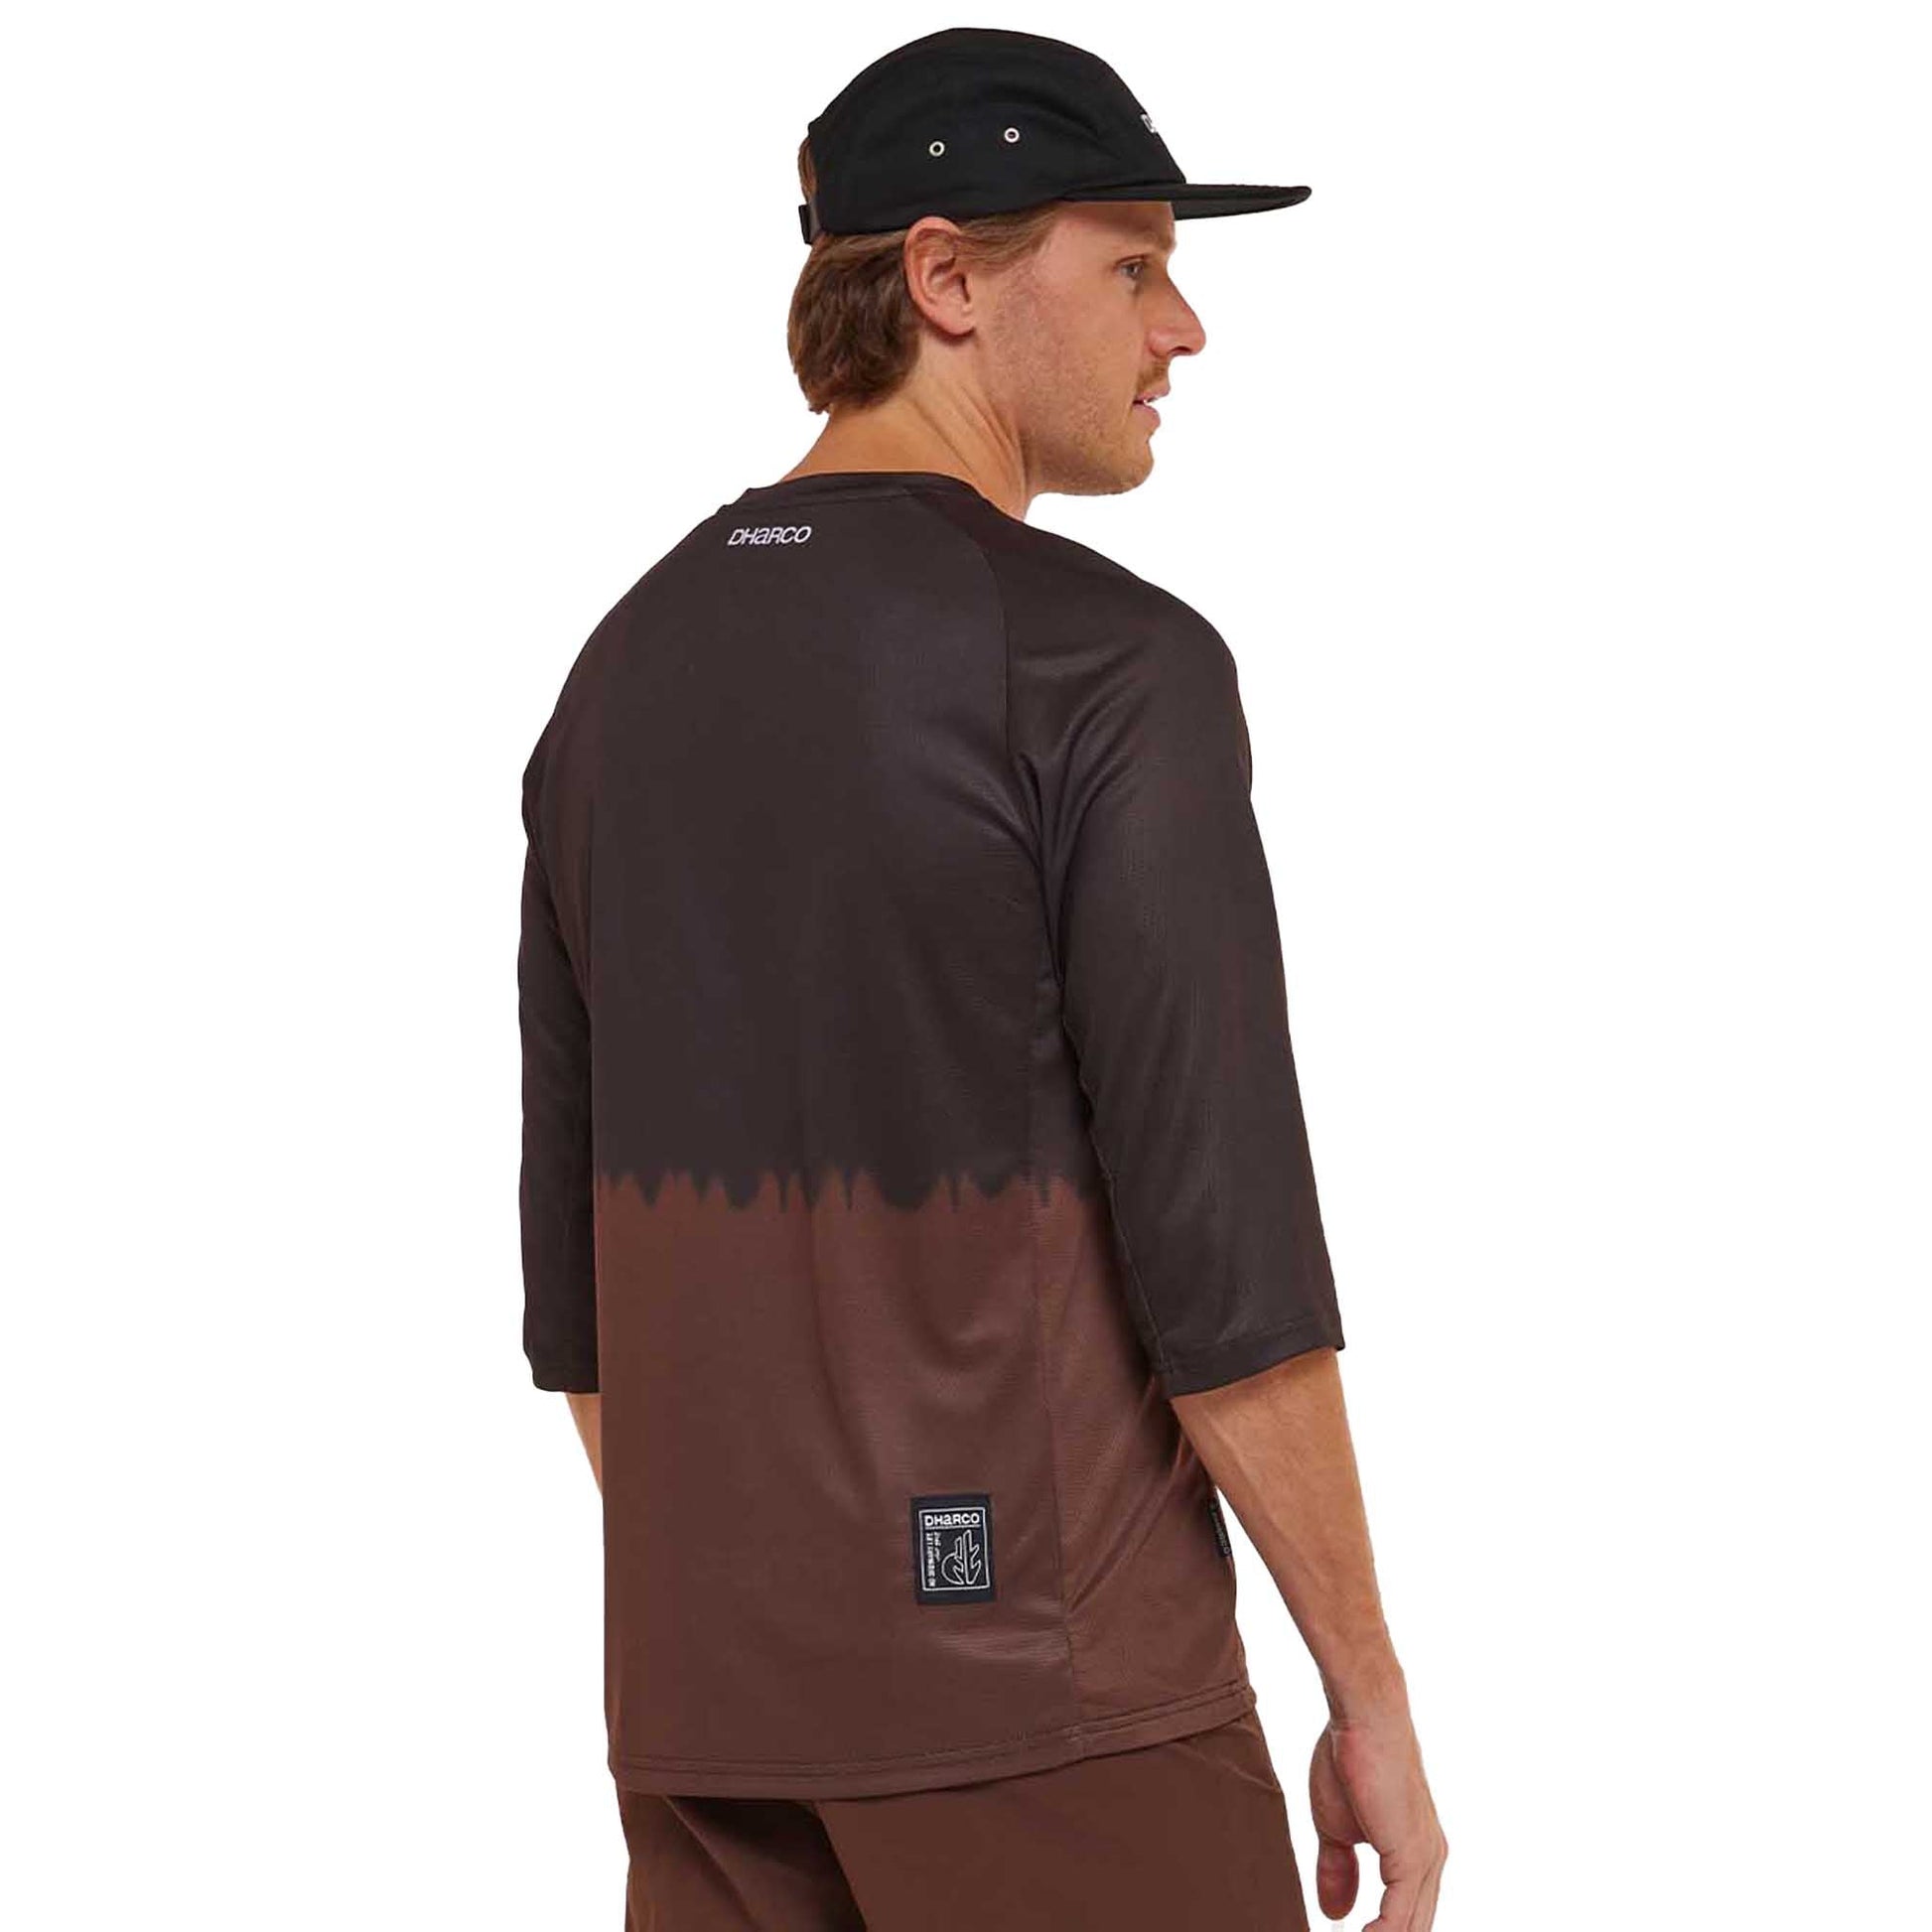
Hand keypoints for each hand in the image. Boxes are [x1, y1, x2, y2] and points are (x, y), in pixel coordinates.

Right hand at [1308, 1703, 1445, 1929]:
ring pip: (1410, 1928)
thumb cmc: (1349, 1760)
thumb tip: (1336, 1914)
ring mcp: (1425, 1862)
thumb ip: (1338, 1870)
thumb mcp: (1335, 1827)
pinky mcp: (1413, 1858)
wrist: (1363, 1719)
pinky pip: (1400, 1918)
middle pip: (1413, 1928)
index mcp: (1415, 1856)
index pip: (1404, 1917)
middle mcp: (1429, 1863)